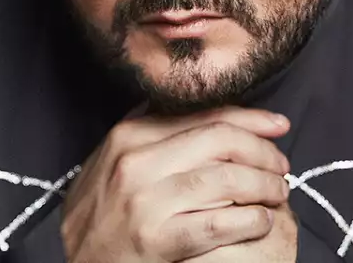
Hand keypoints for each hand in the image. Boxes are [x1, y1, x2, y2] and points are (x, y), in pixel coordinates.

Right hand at [61, 106, 292, 261]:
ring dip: (263, 185)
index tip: (278, 125)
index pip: (205, 115)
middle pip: (220, 141)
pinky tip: (262, 221)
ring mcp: (144, 201)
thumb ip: (151, 130)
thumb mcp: (113, 158)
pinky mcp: (154, 239)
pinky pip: (217, 225)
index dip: (251, 118)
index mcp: (130, 134)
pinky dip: (249, 221)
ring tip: (278, 193)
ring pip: (224, 181)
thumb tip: (198, 105)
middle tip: (282, 165)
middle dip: (262, 151)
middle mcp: (136, 161)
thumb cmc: (100, 209)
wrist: (69, 260)